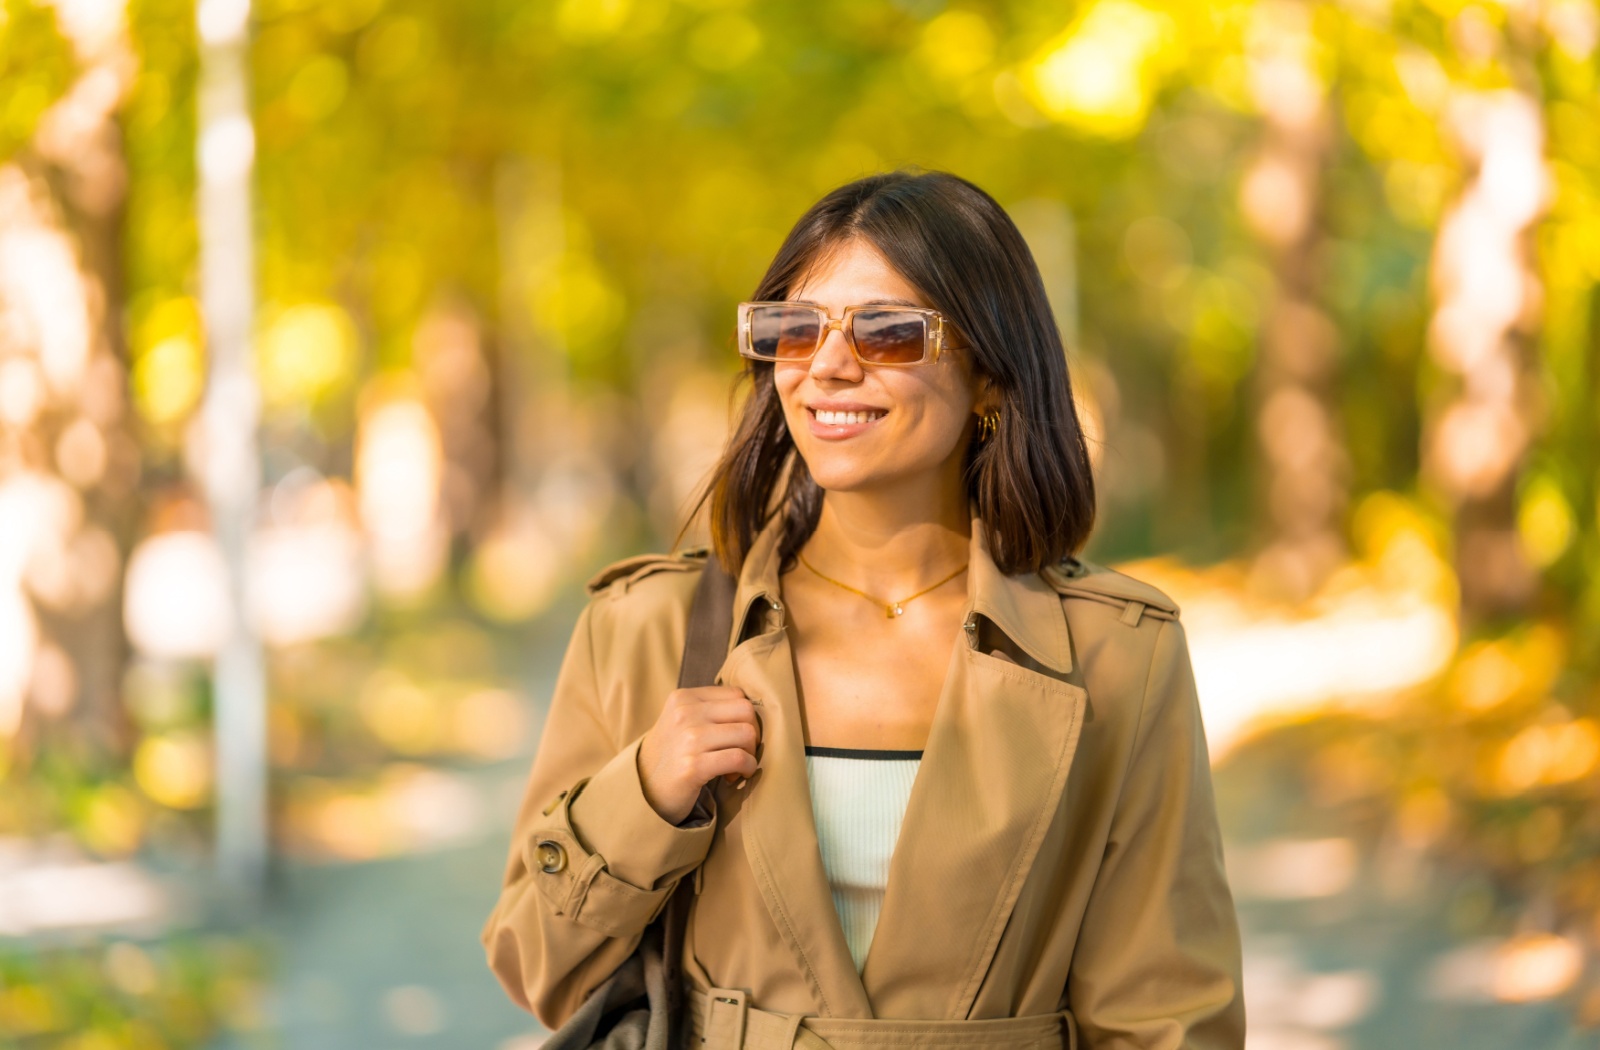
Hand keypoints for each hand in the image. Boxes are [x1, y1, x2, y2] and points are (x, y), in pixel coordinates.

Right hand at [637, 686, 759, 824]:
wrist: (642, 790)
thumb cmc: (672, 755)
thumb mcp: (682, 720)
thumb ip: (710, 709)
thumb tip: (753, 710)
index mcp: (684, 697)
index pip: (737, 694)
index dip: (745, 717)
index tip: (735, 736)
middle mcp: (685, 713)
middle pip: (746, 711)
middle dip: (752, 734)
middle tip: (741, 752)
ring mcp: (689, 739)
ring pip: (746, 734)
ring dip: (750, 754)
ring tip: (735, 767)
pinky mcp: (693, 766)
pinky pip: (739, 759)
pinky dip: (746, 768)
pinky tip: (734, 776)